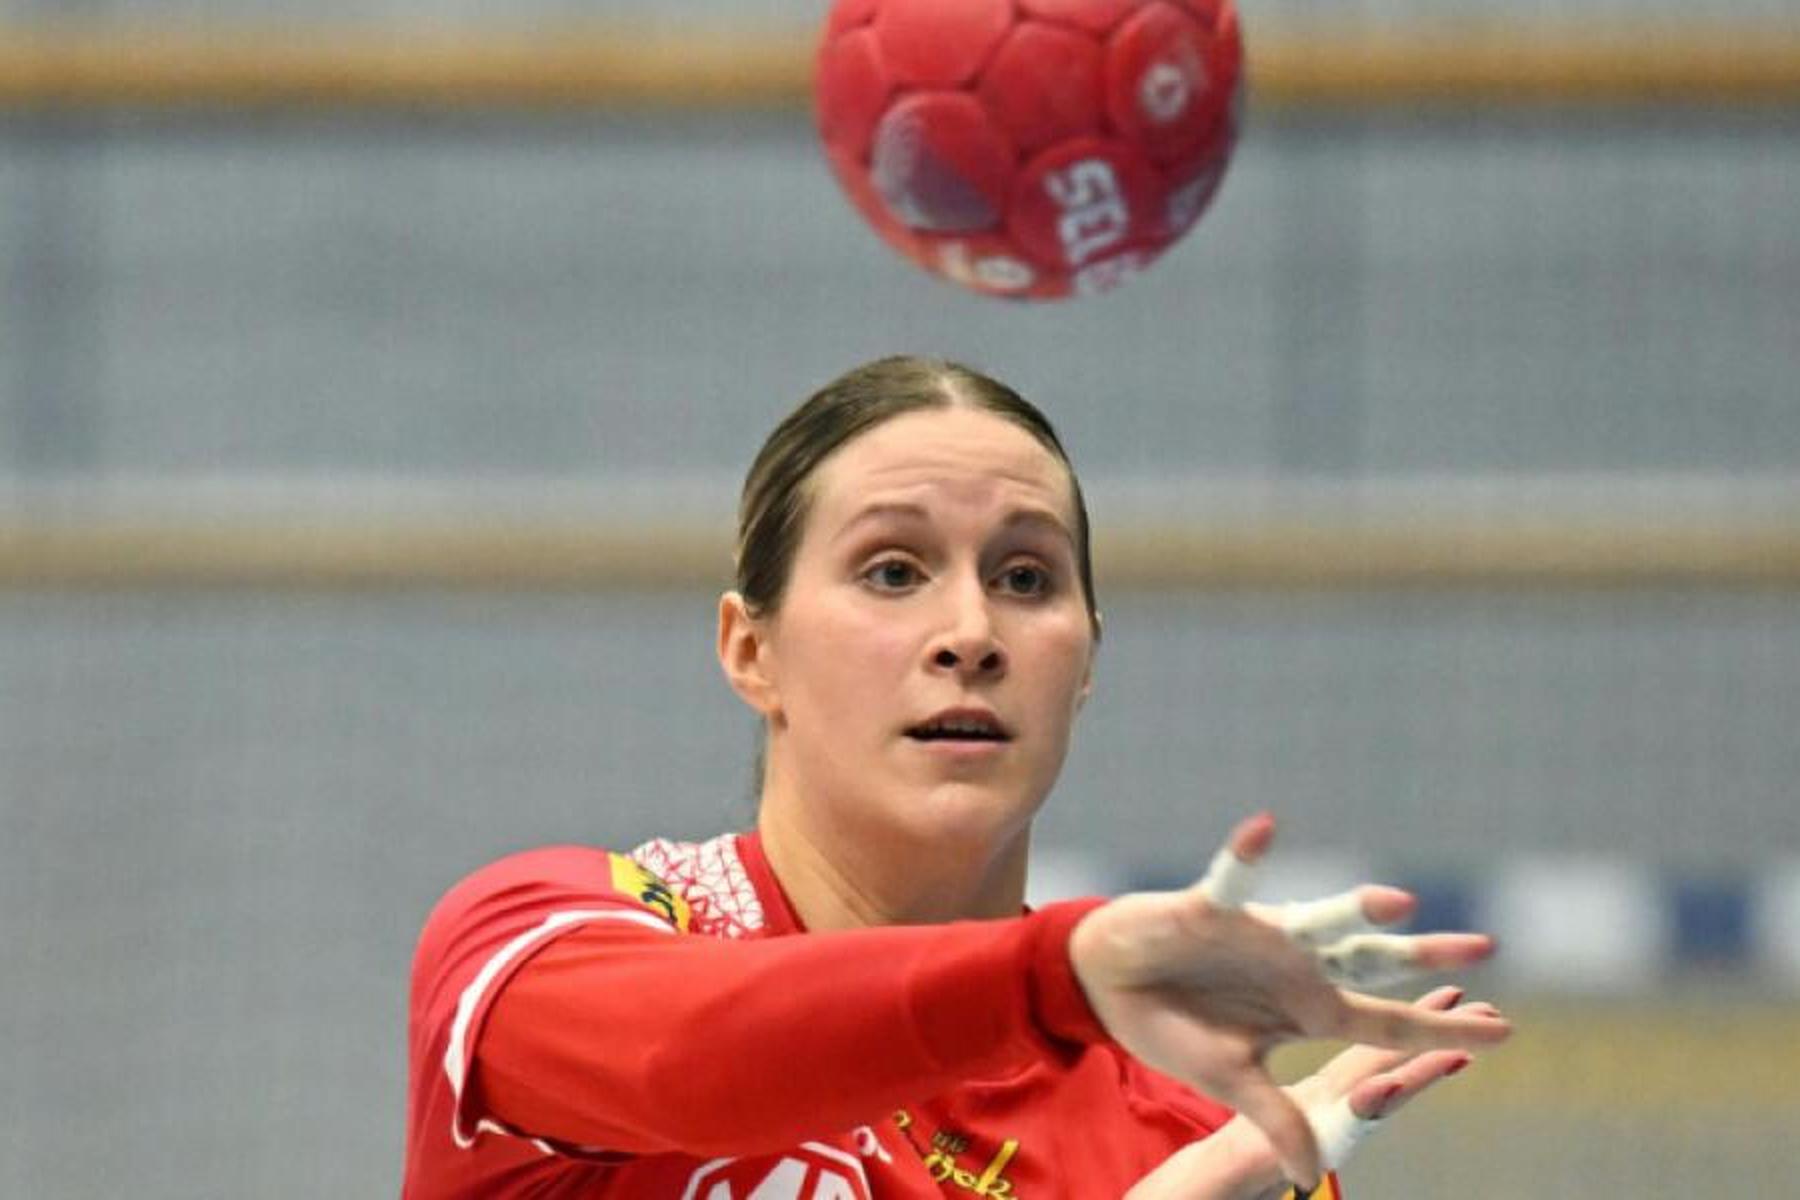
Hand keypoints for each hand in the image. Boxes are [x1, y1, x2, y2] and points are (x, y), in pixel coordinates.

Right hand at [1069, 813, 1508, 1190]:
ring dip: (1356, 908)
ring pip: (1320, 918)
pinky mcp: (1210, 908)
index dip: (1441, 1027)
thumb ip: (1274, 1116)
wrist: (1107, 983)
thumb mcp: (1229, 1079)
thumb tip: (1306, 1177)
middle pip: (1373, 962)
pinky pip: (1233, 876)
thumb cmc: (1173, 1024)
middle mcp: (1295, 965)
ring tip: (1400, 902)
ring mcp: (1258, 933)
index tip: (1502, 1030)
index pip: (1386, 1021)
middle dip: (1427, 958)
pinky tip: (1263, 829)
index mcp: (1305, 1009)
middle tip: (1487, 948)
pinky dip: (1245, 854)